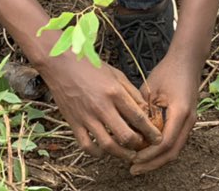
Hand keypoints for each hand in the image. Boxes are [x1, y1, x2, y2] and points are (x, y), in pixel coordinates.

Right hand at [36, 53, 162, 162]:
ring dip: (121, 154)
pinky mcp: (73, 122)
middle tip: (143, 146)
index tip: (158, 138)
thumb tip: (144, 110)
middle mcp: (102, 106)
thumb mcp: (116, 73)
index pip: (138, 117)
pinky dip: (97, 153)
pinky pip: (86, 146)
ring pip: (107, 145)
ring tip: (128, 155)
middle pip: (125, 135)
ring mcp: (87, 116)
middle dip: (138, 145)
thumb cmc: (90, 66)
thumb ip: (131, 92)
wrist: (61, 63)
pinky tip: (104, 151)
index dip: (151, 131)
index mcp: (115, 92)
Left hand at [129, 50, 199, 174]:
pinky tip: (147, 150)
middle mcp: (189, 120)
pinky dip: (162, 149)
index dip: (149, 154)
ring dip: (158, 158)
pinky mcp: (187, 121)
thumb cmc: (168, 70)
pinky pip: (176, 141)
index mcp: (180, 112)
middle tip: (134, 169)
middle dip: (153, 163)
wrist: (187, 60)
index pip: (165, 142)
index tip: (132, 158)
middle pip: (172, 152)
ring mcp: (190, 122)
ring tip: (139, 164)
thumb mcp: (151, 89)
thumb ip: (143, 111)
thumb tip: (131, 132)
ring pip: (175, 149)